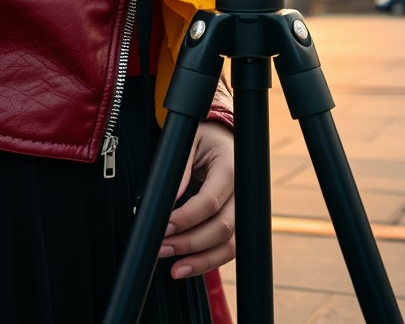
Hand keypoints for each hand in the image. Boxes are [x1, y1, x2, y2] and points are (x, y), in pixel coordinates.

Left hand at [158, 121, 234, 279]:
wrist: (222, 137)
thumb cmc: (203, 135)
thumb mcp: (189, 139)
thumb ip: (179, 165)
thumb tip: (169, 197)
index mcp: (230, 167)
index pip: (210, 201)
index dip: (186, 218)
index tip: (164, 227)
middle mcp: (242, 191)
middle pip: (222, 227)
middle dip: (190, 243)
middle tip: (161, 248)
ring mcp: (243, 209)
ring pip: (229, 244)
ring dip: (201, 260)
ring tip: (175, 269)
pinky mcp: (239, 221)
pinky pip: (229, 247)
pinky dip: (209, 261)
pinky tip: (188, 266)